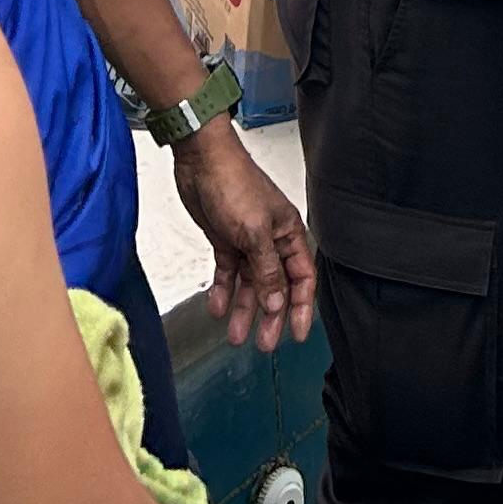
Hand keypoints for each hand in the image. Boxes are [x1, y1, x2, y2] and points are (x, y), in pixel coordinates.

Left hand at [172, 123, 314, 348]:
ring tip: (236, 335)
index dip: (302, 307)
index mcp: (288, 233)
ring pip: (250, 284)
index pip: (302, 278)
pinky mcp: (225, 241)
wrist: (201, 160)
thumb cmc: (234, 182)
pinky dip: (223, 291)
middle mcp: (270, 240)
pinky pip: (228, 273)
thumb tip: (276, 301)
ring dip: (244, 309)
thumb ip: (266, 269)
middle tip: (263, 343)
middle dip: (270, 316)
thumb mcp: (253, 231)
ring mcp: (247, 242)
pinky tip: (218, 307)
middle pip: (275, 286)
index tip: (297, 333)